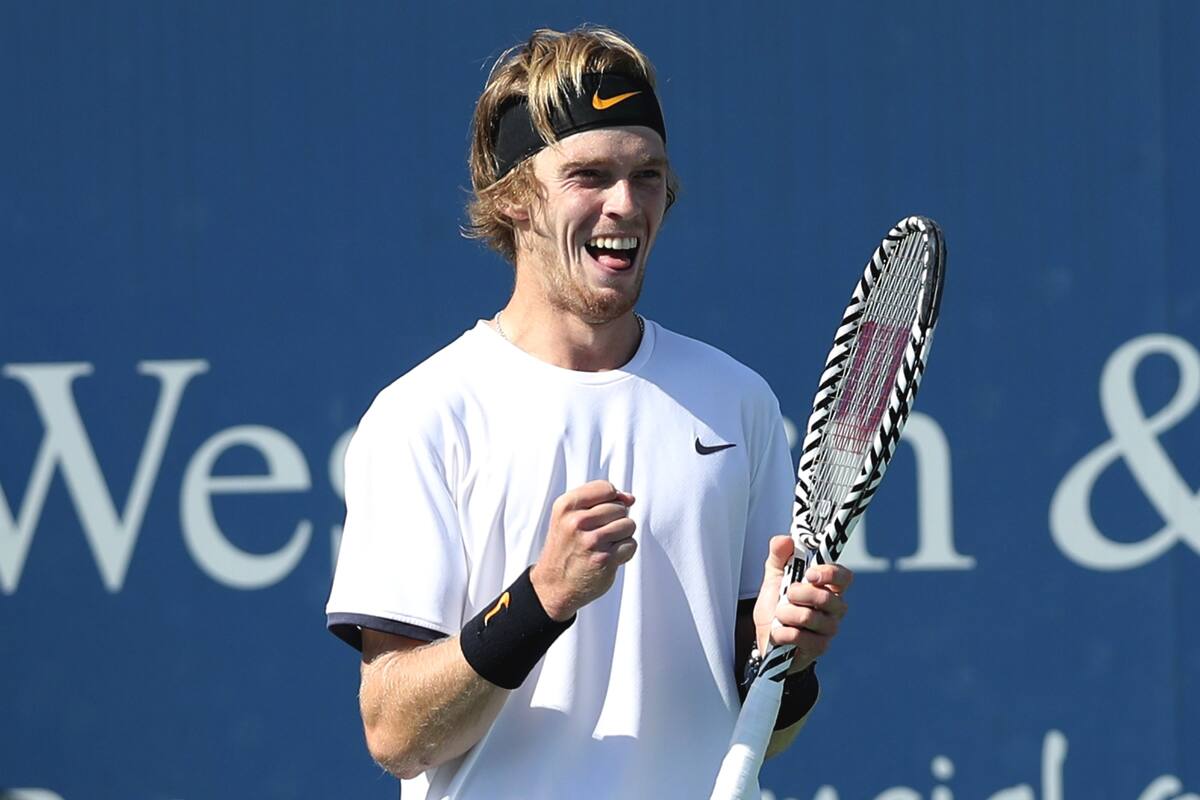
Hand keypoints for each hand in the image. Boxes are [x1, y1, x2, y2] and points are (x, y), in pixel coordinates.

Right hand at [530, 480, 636, 620]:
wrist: (553, 584)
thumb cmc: (564, 549)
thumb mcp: (567, 516)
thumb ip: (597, 500)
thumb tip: (629, 498)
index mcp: (566, 506)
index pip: (606, 488)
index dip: (611, 499)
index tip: (603, 511)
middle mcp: (577, 522)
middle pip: (620, 507)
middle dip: (615, 520)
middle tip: (599, 533)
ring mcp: (592, 541)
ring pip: (628, 525)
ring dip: (622, 535)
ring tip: (605, 544)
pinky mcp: (605, 559)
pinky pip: (630, 544)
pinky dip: (624, 552)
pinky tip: (608, 556)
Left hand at [753, 535, 852, 672]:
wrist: (765, 637)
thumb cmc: (776, 607)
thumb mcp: (773, 577)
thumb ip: (778, 556)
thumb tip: (785, 540)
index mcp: (827, 587)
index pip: (844, 577)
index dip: (830, 573)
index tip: (810, 574)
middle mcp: (834, 608)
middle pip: (826, 598)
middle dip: (798, 594)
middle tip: (787, 595)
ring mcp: (828, 629)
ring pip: (809, 617)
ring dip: (785, 614)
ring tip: (780, 615)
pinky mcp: (819, 648)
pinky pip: (800, 637)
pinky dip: (782, 633)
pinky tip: (780, 633)